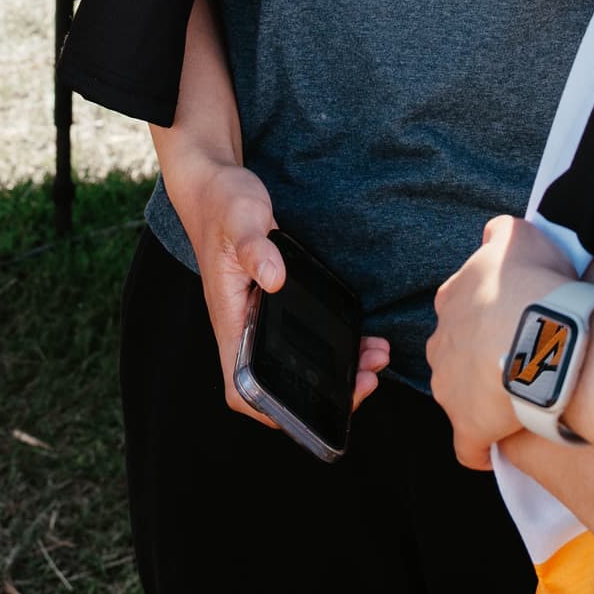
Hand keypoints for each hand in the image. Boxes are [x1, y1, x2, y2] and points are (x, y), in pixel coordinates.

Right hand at [163, 154, 384, 432]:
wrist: (216, 183)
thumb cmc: (223, 202)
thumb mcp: (241, 218)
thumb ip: (255, 247)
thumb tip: (273, 279)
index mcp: (230, 319)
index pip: (243, 387)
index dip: (272, 410)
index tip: (313, 409)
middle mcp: (244, 326)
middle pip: (282, 383)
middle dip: (326, 391)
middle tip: (368, 379)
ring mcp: (261, 315)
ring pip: (299, 362)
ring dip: (340, 369)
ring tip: (377, 357)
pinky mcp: (276, 300)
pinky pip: (306, 336)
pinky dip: (337, 343)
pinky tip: (365, 336)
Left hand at [428, 213, 583, 469]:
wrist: (545, 336)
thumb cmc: (536, 283)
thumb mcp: (520, 237)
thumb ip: (501, 234)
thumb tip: (493, 235)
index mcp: (451, 300)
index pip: (459, 310)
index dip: (486, 320)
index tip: (512, 326)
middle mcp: (440, 343)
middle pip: (454, 354)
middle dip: (478, 361)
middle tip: (519, 361)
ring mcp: (449, 387)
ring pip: (458, 397)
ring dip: (481, 401)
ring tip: (519, 401)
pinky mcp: (467, 427)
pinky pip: (469, 447)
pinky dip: (481, 449)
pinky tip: (501, 446)